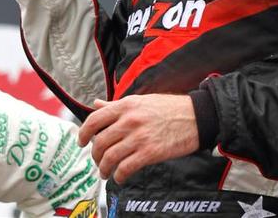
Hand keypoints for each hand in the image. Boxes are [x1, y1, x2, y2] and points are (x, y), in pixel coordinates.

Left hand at [78, 95, 199, 183]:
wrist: (196, 116)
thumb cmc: (170, 108)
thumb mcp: (141, 100)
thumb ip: (116, 105)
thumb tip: (97, 105)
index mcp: (127, 105)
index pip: (95, 119)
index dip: (83, 133)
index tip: (81, 141)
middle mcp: (130, 120)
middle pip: (99, 142)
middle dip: (95, 156)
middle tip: (98, 160)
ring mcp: (139, 137)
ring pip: (109, 158)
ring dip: (104, 169)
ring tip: (107, 172)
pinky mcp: (149, 153)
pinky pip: (125, 169)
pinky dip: (119, 176)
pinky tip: (121, 176)